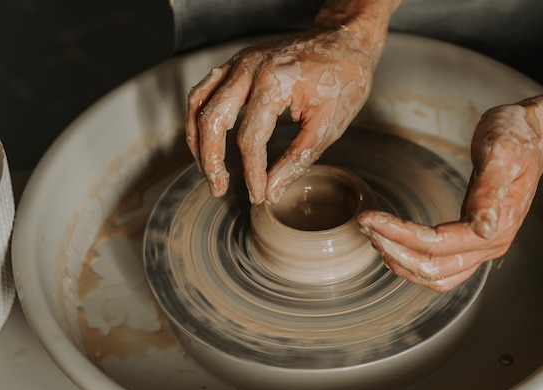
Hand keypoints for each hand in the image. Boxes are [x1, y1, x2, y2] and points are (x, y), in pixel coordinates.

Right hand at [186, 1, 398, 203]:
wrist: (345, 39)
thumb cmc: (343, 78)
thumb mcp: (328, 125)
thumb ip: (297, 160)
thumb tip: (272, 191)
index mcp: (274, 83)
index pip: (251, 140)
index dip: (251, 174)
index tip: (258, 196)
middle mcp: (249, 68)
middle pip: (213, 121)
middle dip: (212, 161)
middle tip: (218, 189)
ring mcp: (239, 62)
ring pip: (199, 103)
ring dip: (197, 141)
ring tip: (207, 170)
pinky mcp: (237, 62)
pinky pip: (205, 89)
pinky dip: (200, 116)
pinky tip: (206, 139)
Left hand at [358, 92, 542, 291]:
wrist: (532, 136)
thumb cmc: (516, 137)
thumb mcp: (502, 151)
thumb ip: (491, 190)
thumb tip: (482, 227)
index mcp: (497, 226)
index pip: (438, 244)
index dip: (400, 234)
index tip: (368, 218)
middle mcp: (491, 245)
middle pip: (434, 268)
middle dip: (394, 250)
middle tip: (365, 226)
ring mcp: (483, 248)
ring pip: (437, 276)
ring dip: (401, 262)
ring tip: (373, 236)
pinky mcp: (473, 242)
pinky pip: (442, 268)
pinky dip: (413, 262)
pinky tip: (393, 244)